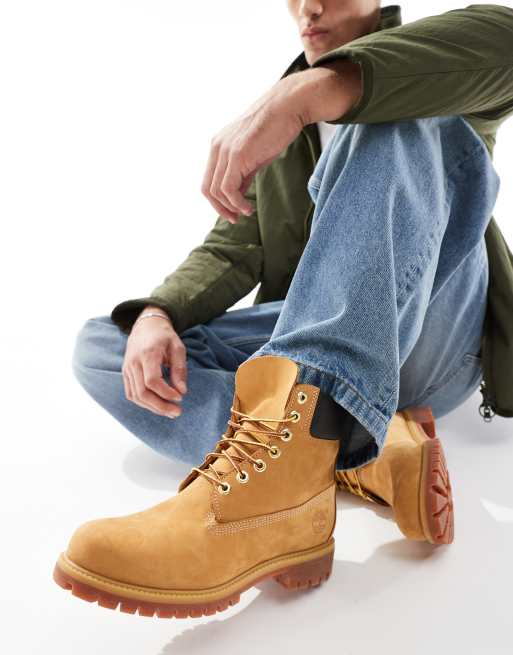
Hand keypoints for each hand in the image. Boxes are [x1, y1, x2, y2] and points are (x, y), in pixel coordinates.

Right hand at [122, 310, 186, 417]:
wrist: (146, 325)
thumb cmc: (164, 336)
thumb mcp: (178, 347)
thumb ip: (179, 369)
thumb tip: (182, 391)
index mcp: (147, 353)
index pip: (152, 381)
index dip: (166, 393)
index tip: (180, 397)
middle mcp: (133, 362)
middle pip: (142, 392)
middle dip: (160, 406)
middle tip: (177, 412)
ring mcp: (127, 368)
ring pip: (135, 396)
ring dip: (152, 408)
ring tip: (169, 412)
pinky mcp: (125, 373)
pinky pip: (131, 393)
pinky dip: (144, 403)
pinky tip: (158, 405)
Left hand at [201, 74, 305, 222]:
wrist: (288, 107)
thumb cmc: (275, 129)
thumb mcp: (254, 156)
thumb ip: (243, 175)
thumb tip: (237, 196)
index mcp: (218, 146)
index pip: (208, 181)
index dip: (217, 201)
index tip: (233, 212)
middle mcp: (217, 147)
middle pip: (207, 189)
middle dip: (220, 208)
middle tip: (236, 218)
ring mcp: (225, 151)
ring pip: (217, 191)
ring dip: (231, 208)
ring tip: (246, 212)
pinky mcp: (237, 155)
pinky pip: (229, 188)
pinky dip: (237, 203)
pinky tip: (248, 207)